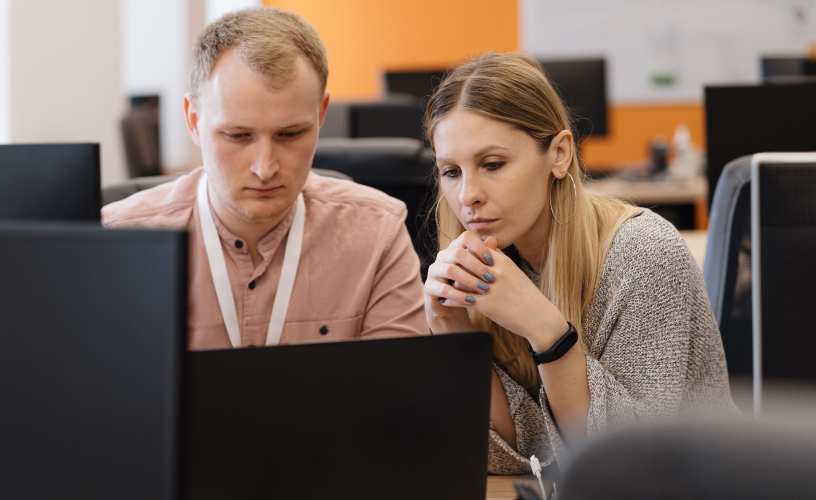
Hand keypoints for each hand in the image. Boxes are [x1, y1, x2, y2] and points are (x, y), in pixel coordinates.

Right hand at [425, 231, 496, 332]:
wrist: (450, 305)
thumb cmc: (468, 284)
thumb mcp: (477, 270)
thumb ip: (484, 255)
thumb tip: (494, 238)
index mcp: (455, 248)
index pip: (466, 238)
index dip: (479, 247)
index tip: (492, 262)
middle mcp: (443, 256)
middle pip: (458, 253)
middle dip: (476, 265)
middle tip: (491, 278)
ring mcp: (434, 271)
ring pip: (450, 270)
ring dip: (469, 280)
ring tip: (483, 289)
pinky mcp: (429, 287)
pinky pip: (444, 289)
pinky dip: (459, 295)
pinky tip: (472, 301)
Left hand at [426, 231, 567, 349]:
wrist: (539, 317)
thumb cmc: (525, 294)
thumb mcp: (513, 271)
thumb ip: (498, 257)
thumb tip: (486, 242)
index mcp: (502, 262)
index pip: (474, 250)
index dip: (462, 255)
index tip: (454, 260)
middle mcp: (495, 272)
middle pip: (465, 263)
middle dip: (454, 269)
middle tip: (445, 273)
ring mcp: (491, 289)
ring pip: (461, 281)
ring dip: (451, 285)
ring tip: (445, 287)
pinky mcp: (488, 306)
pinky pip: (462, 300)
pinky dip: (451, 300)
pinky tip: (445, 301)